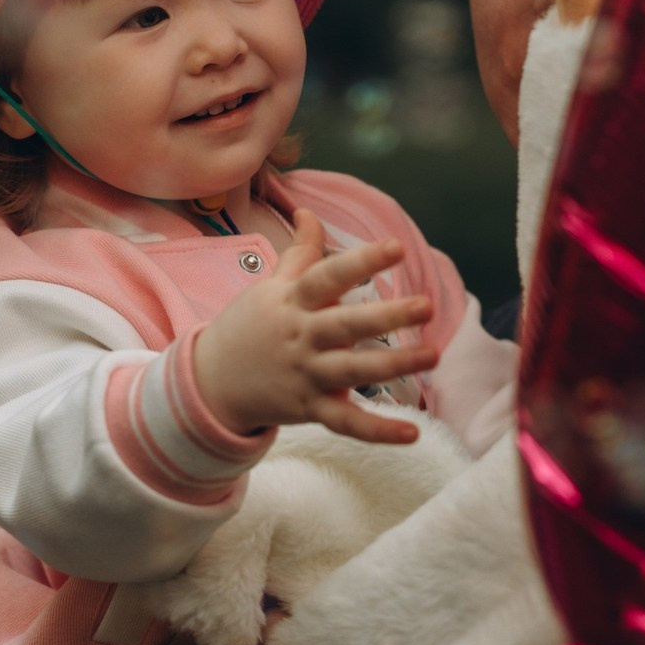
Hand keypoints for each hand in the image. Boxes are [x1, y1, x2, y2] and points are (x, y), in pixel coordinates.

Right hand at [193, 208, 435, 443]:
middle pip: (346, 325)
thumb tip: (308, 212)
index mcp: (292, 301)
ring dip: (394, 366)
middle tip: (427, 305)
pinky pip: (346, 423)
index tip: (396, 247)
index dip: (362, 262)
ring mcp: (305, 375)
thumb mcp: (271, 286)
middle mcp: (301, 337)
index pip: (328, 276)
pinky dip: (377, 431)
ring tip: (433, 355)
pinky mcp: (309, 410)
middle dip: (387, 316)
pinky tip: (412, 432)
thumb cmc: (250, 325)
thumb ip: (299, 252)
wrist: (212, 380)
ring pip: (352, 372)